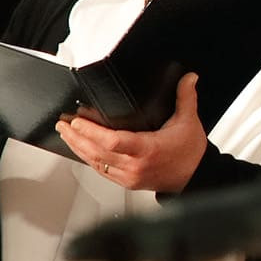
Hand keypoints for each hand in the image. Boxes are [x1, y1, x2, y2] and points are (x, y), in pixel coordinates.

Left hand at [58, 74, 206, 192]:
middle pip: (97, 152)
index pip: (113, 141)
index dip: (91, 132)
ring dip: (78, 148)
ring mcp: (130, 176)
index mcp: (148, 149)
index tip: (78, 121)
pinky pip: (102, 171)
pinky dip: (89, 159)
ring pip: (96, 163)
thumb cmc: (190, 154)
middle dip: (77, 137)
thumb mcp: (189, 122)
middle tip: (64, 124)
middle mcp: (136, 165)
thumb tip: (189, 78)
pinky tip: (81, 150)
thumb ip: (186, 97)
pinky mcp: (127, 182)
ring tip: (66, 134)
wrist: (196, 178)